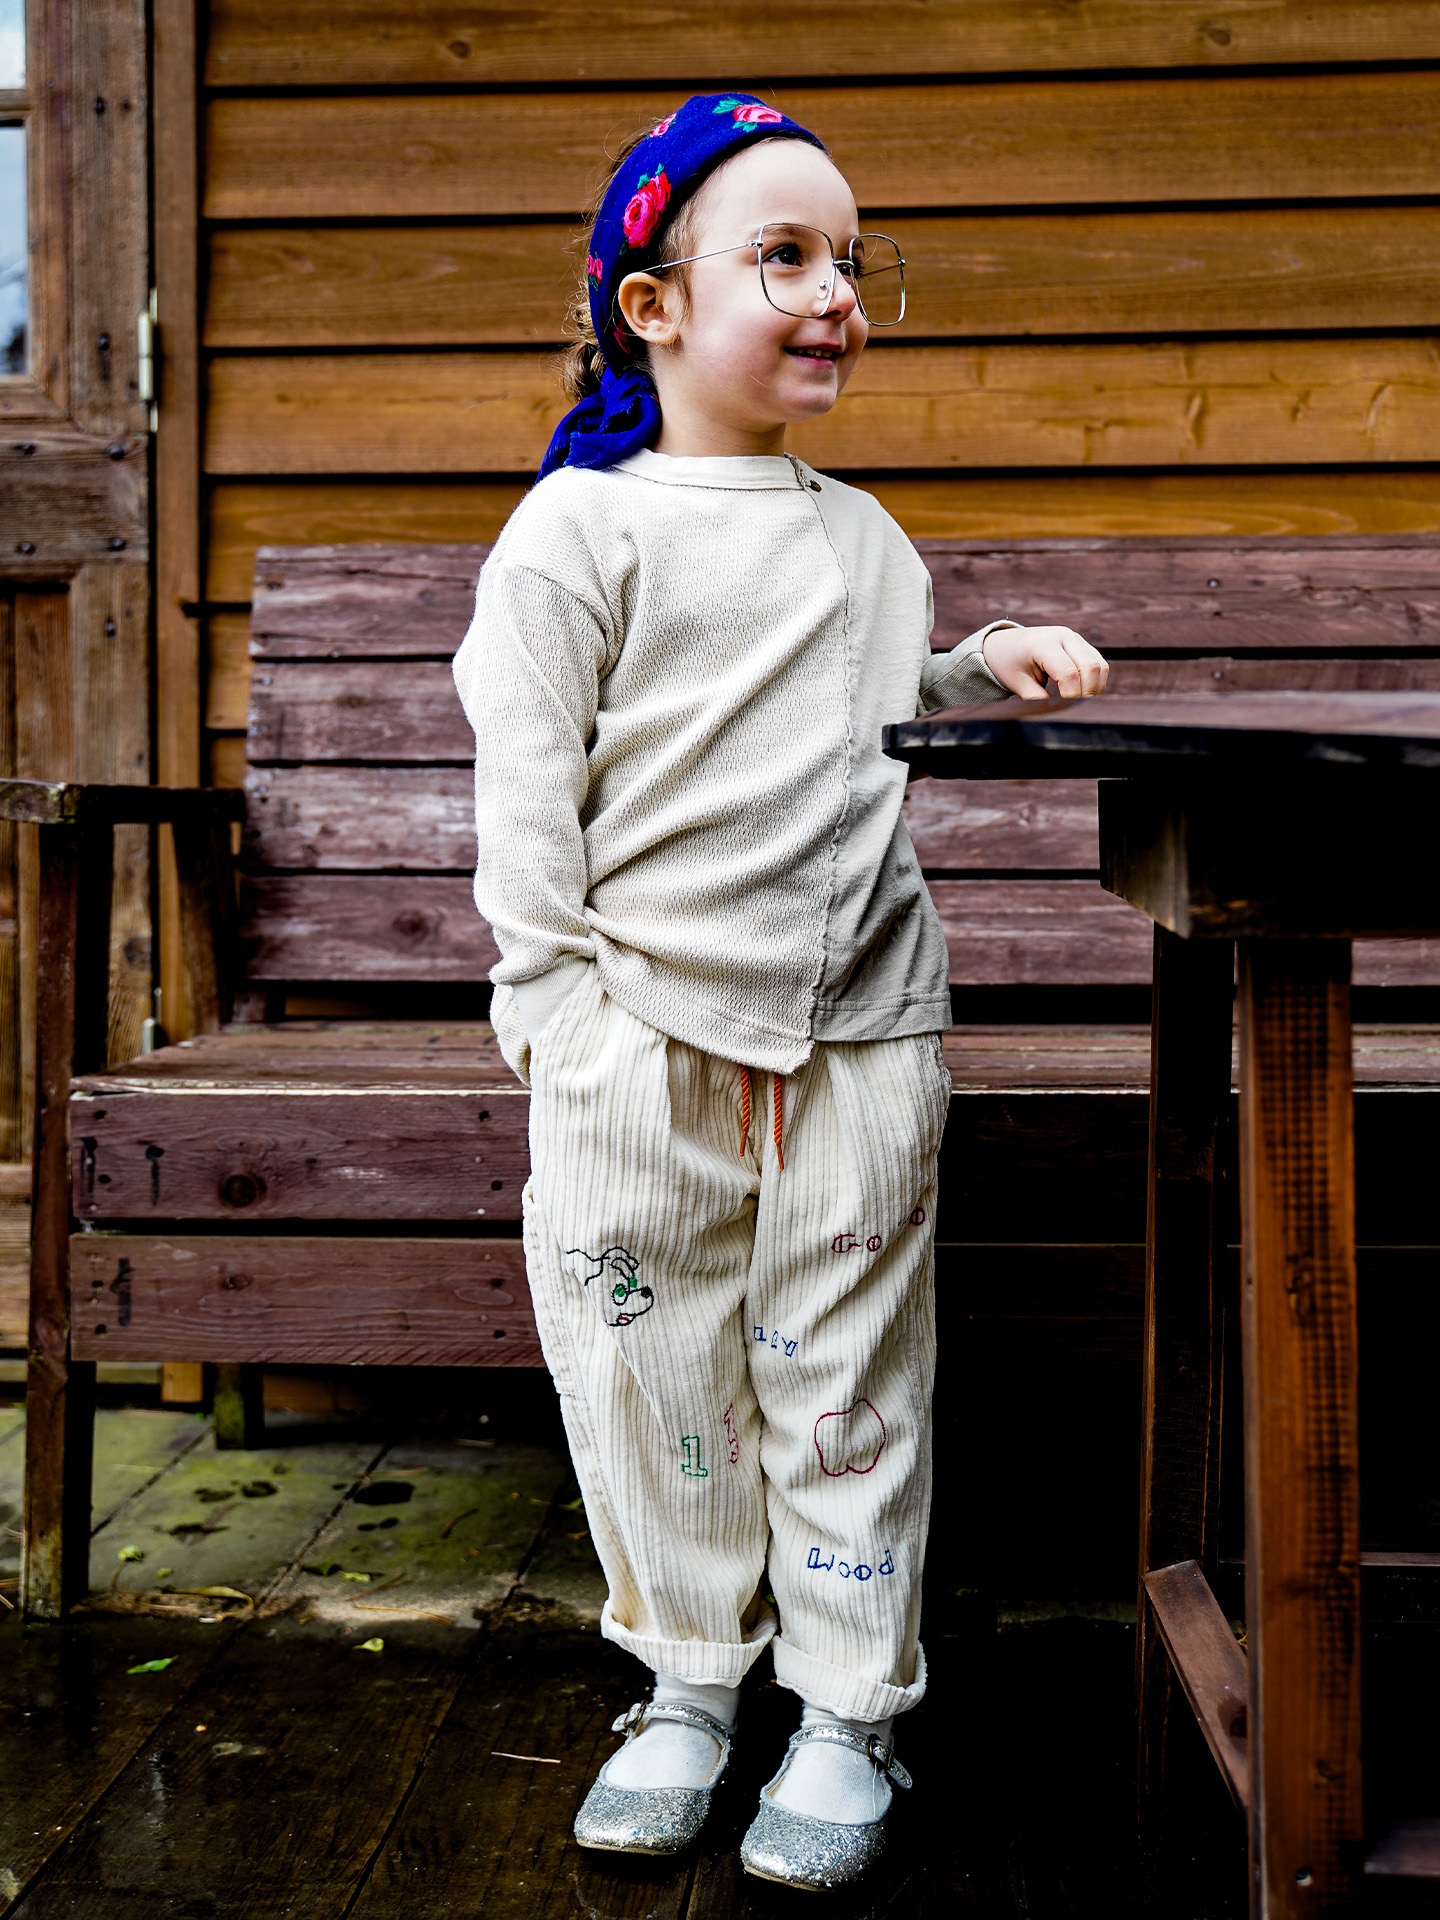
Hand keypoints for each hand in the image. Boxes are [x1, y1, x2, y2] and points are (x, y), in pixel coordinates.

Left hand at [981, 624, 1108, 699]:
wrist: (1007, 644)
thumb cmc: (1011, 663)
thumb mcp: (1017, 682)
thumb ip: (1035, 698)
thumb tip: (1054, 714)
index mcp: (1044, 644)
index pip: (1068, 673)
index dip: (1072, 695)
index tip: (1067, 711)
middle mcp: (1064, 637)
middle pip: (1090, 667)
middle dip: (1088, 693)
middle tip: (1079, 711)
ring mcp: (1076, 639)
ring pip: (1100, 665)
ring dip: (1096, 688)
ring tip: (1083, 705)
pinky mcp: (1083, 645)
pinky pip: (1099, 664)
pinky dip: (1096, 681)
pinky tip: (1085, 694)